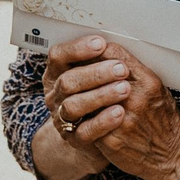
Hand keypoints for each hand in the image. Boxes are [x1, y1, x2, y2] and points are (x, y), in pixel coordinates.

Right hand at [35, 37, 113, 179]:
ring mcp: (62, 118)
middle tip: (121, 69)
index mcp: (57, 73)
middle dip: (95, 73)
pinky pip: (85, 131)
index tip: (100, 44)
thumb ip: (102, 59)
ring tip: (124, 89)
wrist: (101, 134)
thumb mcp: (98, 74)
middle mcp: (55, 94)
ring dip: (100, 95)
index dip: (77, 49)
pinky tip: (119, 113)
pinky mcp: (74, 139)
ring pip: (73, 105)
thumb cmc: (102, 94)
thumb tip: (116, 40)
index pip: (58, 55)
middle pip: (67, 81)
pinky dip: (103, 121)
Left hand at [46, 38, 179, 179]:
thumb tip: (108, 54)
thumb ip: (134, 71)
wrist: (171, 155)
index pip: (114, 54)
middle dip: (84, 72)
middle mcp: (136, 99)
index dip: (96, 51)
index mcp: (147, 82)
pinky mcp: (111, 141)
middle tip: (75, 71)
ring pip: (87, 98)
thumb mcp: (156, 89)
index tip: (89, 52)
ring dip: (80, 95)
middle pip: (97, 75)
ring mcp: (122, 121)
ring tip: (76, 94)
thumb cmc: (163, 121)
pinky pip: (87, 123)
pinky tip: (82, 116)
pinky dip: (82, 118)